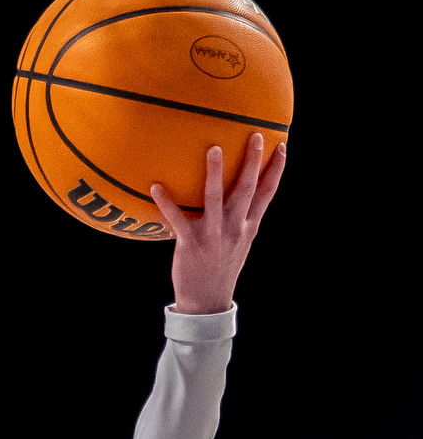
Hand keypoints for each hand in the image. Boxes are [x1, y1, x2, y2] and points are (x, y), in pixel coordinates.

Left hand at [152, 133, 284, 313]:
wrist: (207, 303)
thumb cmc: (220, 268)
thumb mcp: (239, 244)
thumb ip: (241, 219)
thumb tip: (241, 194)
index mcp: (247, 227)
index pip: (267, 194)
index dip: (276, 170)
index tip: (282, 145)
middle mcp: (233, 229)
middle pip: (246, 190)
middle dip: (253, 162)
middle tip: (255, 136)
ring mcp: (213, 236)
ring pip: (215, 199)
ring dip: (215, 173)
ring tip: (214, 148)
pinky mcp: (190, 245)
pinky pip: (177, 220)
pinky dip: (166, 203)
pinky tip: (156, 186)